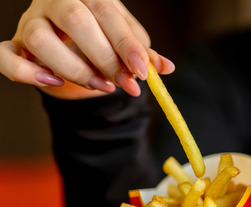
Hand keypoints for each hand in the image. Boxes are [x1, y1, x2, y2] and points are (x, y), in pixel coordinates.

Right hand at [0, 0, 173, 99]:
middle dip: (104, 59)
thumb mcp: (126, 43)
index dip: (125, 43)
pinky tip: (53, 82)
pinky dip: (26, 73)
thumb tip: (165, 67)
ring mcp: (30, 22)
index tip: (141, 70)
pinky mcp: (15, 44)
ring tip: (100, 86)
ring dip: (74, 69)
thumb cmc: (103, 38)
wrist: (73, 44)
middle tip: (125, 84)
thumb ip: (143, 54)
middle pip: (74, 22)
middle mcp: (55, 3)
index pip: (106, 13)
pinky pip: (5, 56)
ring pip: (40, 39)